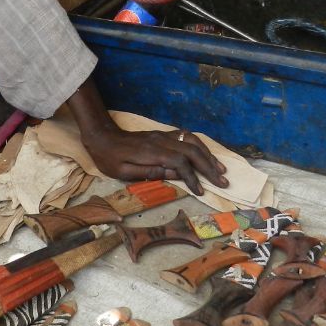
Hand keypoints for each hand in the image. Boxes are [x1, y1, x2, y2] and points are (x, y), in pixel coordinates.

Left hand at [82, 123, 227, 196]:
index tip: (201, 191)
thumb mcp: (123, 172)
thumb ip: (149, 172)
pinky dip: (200, 146)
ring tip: (220, 169)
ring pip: (192, 141)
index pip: (180, 162)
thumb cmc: (109, 159)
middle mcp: (161, 140)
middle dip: (209, 166)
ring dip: (208, 155)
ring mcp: (163, 135)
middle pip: (192, 150)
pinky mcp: (163, 135)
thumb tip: (175, 174)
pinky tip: (206, 155)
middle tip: (223, 182)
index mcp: (152, 152)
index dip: (192, 177)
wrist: (102, 137)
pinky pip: (187, 137)